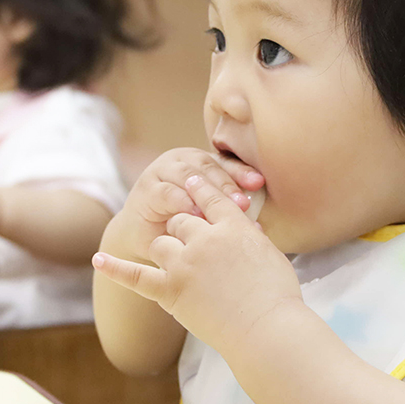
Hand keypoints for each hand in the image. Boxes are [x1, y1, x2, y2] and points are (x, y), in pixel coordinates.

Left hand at [94, 174, 300, 353]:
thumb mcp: (272, 255)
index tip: (193, 181)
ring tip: (174, 259)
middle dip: (183, 225)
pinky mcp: (170, 291)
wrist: (266, 329)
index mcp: (233, 226)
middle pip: (183, 220)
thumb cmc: (278, 296)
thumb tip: (249, 230)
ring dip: (165, 248)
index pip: (212, 197)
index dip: (201, 188)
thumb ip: (252, 238)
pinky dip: (115, 268)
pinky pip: (136, 277)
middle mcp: (204, 239)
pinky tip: (99, 259)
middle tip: (191, 240)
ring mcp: (184, 264)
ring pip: (163, 244)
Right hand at [103, 148, 263, 265]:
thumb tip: (259, 227)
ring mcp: (161, 172)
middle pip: (207, 166)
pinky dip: (182, 201)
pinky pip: (166, 191)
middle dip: (226, 183)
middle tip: (243, 202)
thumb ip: (229, 215)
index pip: (225, 164)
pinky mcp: (146, 189)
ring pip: (187, 175)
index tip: (259, 184)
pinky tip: (195, 213)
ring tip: (222, 208)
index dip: (242, 172)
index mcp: (201, 164)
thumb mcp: (208, 218)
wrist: (145, 242)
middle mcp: (181, 161)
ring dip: (206, 191)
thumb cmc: (182, 228)